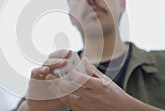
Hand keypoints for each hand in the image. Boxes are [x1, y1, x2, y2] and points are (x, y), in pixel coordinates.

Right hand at [19, 50, 71, 110]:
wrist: (42, 108)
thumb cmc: (55, 99)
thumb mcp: (67, 91)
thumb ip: (72, 84)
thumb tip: (84, 78)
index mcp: (56, 69)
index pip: (60, 57)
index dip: (65, 53)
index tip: (72, 52)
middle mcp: (48, 69)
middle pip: (53, 57)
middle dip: (61, 54)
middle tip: (69, 53)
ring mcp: (41, 73)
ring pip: (46, 63)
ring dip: (55, 61)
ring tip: (64, 62)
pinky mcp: (33, 79)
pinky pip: (35, 71)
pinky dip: (40, 69)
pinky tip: (46, 70)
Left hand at [47, 58, 163, 110]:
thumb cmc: (114, 93)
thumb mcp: (105, 80)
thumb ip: (92, 70)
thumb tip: (83, 59)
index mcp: (99, 86)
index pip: (82, 79)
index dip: (71, 73)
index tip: (63, 67)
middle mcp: (92, 97)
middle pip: (71, 88)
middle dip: (59, 81)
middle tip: (49, 74)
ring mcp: (87, 106)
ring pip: (68, 98)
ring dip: (58, 90)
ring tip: (50, 83)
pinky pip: (70, 105)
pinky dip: (62, 98)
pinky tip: (58, 92)